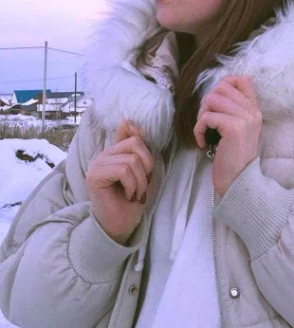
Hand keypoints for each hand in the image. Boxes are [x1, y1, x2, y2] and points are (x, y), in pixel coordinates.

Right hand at [86, 120, 153, 243]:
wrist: (120, 225)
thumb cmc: (132, 199)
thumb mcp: (141, 170)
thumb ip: (136, 147)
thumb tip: (127, 121)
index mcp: (114, 151)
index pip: (131, 134)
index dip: (146, 151)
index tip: (146, 172)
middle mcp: (103, 154)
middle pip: (136, 144)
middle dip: (146, 167)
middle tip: (141, 186)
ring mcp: (97, 164)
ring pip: (131, 160)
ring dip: (140, 182)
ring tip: (135, 194)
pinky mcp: (94, 175)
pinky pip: (123, 171)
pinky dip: (132, 186)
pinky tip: (128, 196)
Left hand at [194, 76, 261, 195]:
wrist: (239, 181)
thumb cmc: (233, 157)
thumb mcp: (238, 129)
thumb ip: (232, 110)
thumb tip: (214, 93)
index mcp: (254, 109)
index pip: (243, 79)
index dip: (225, 83)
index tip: (215, 102)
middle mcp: (252, 110)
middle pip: (221, 87)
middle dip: (207, 102)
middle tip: (207, 121)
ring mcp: (244, 118)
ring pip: (212, 99)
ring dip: (202, 115)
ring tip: (205, 130)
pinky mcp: (233, 127)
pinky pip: (206, 117)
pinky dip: (199, 130)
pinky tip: (203, 142)